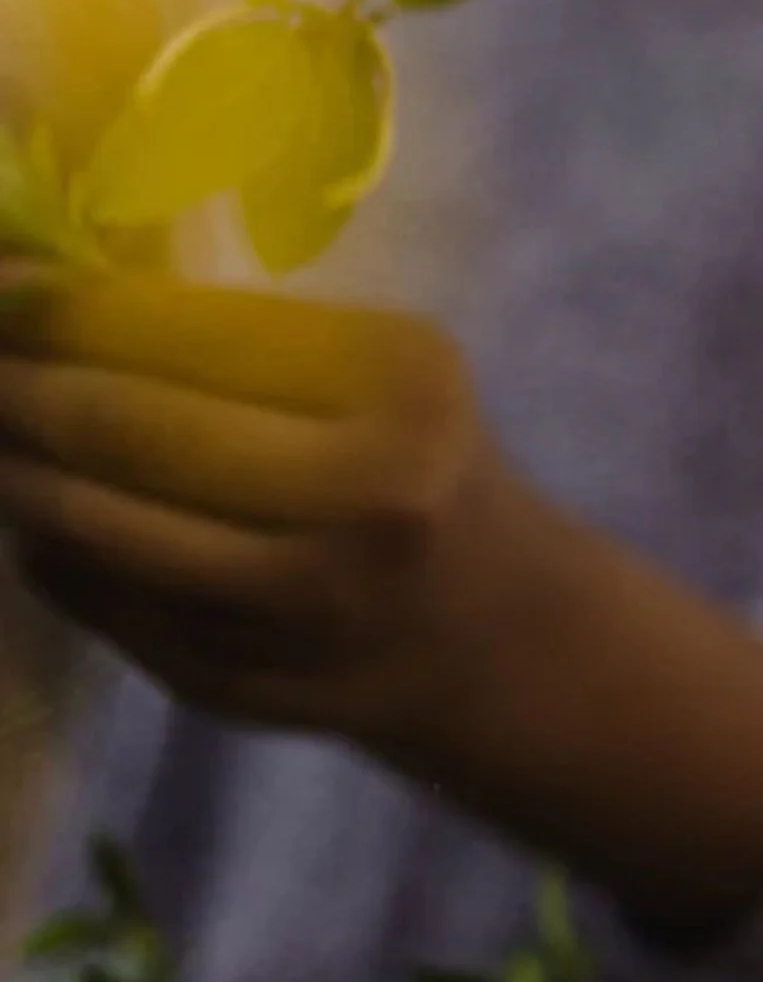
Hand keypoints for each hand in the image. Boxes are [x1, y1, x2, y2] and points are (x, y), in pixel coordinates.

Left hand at [0, 274, 762, 939]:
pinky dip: (50, 553)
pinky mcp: (242, 683)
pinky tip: (39, 522)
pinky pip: (101, 603)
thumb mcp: (377, 377)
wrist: (497, 633)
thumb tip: (38, 298)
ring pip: (96, 526)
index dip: (63, 306)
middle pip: (133, 427)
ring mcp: (300, 607)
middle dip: (15, 387)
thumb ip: (236, 344)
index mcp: (402, 389)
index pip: (193, 332)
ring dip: (13, 474)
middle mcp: (363, 499)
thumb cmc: (419, 467)